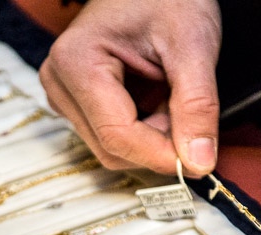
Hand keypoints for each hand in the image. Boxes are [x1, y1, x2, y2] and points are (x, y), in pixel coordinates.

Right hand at [39, 0, 221, 174]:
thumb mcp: (192, 45)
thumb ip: (197, 106)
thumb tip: (198, 162)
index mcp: (77, 61)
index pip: (117, 136)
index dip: (160, 155)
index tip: (200, 160)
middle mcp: (60, 82)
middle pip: (111, 149)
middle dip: (157, 144)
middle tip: (188, 113)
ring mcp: (65, 94)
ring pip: (112, 149)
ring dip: (152, 138)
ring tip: (170, 96)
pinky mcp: (77, 102)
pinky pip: (111, 138)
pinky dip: (144, 131)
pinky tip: (156, 99)